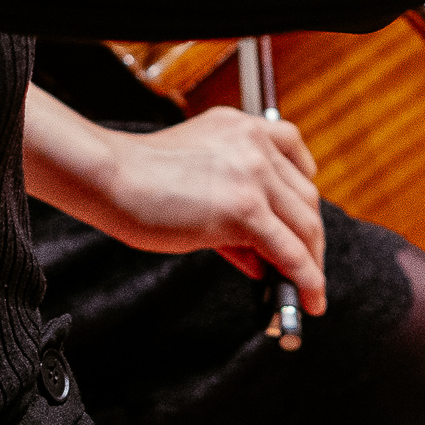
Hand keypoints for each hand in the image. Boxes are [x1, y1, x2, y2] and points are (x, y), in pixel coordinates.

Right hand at [82, 107, 328, 312]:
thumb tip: (262, 257)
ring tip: (310, 291)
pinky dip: (306, 278)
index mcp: (241, 126)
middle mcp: (255, 144)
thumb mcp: (196, 174)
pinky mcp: (246, 210)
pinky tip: (308, 298)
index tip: (304, 213)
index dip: (304, 187)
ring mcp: (253, 176)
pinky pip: (290, 251)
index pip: (293, 150)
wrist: (111, 177)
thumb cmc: (139, 178)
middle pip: (306, 195)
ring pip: (305, 225)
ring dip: (312, 262)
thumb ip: (233, 206)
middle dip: (310, 236)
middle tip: (307, 265)